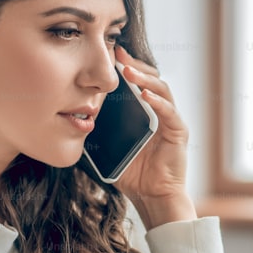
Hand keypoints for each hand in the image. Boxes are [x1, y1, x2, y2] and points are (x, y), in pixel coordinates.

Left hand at [111, 46, 195, 228]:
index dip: (126, 68)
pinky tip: (145, 95)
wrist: (152, 197)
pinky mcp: (178, 132)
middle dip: (135, 66)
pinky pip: (169, 112)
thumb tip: (74, 120)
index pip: (138, 83)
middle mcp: (161, 112)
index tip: (111, 55)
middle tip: (119, 55)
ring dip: (145, 79)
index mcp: (145, 113)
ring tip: (129, 71)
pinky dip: (158, 102)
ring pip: (161, 90)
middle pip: (151, 80)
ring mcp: (171, 121)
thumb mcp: (110, 148)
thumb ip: (99, 132)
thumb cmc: (132, 175)